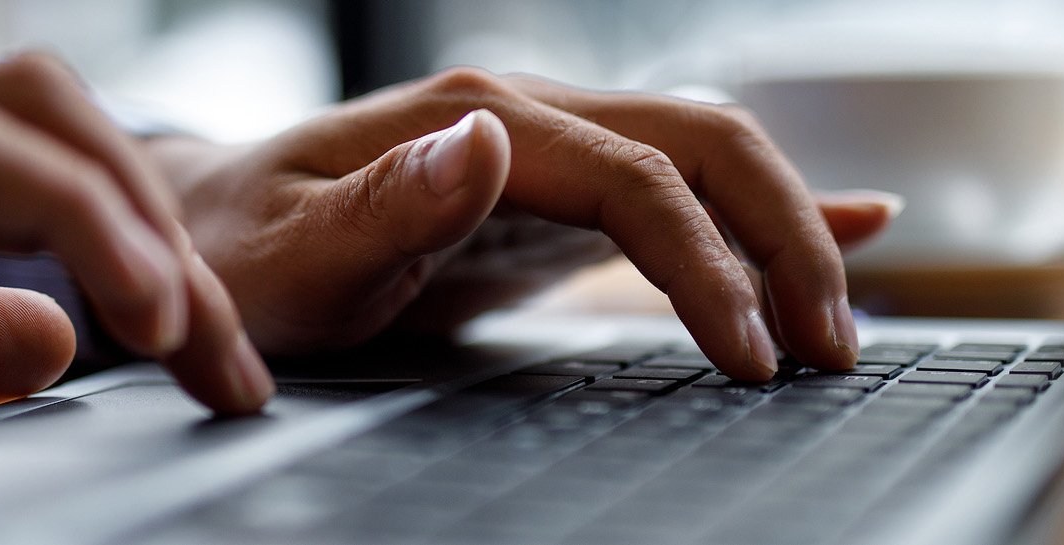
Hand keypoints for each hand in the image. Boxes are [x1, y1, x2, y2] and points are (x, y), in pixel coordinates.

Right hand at [0, 54, 272, 508]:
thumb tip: (51, 335)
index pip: (39, 156)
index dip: (142, 243)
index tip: (207, 357)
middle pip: (58, 116)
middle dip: (170, 230)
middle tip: (232, 362)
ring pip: (36, 112)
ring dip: (147, 223)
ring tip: (201, 341)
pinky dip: (85, 224)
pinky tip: (137, 315)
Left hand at [154, 68, 897, 378]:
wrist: (209, 227)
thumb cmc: (236, 253)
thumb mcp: (284, 253)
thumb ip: (384, 206)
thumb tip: (491, 142)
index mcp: (473, 118)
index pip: (635, 180)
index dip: (707, 266)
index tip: (745, 356)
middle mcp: (527, 114)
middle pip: (704, 145)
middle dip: (785, 242)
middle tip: (828, 351)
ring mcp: (550, 146)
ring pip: (710, 159)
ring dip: (788, 234)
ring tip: (836, 327)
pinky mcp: (560, 193)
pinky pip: (682, 186)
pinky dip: (766, 210)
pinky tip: (853, 221)